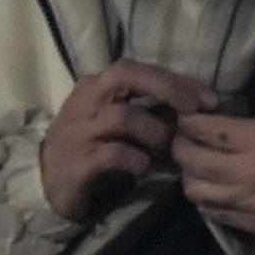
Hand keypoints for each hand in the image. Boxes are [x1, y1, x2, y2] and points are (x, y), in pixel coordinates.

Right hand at [35, 63, 208, 222]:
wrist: (47, 186)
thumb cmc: (91, 150)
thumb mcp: (121, 125)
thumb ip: (150, 111)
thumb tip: (194, 104)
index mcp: (95, 87)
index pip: (138, 69)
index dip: (176, 80)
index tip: (207, 99)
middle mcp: (84, 102)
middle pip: (125, 74)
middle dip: (166, 88)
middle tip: (194, 110)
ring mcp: (77, 132)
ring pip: (122, 116)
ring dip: (154, 131)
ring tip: (166, 148)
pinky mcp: (76, 164)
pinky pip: (112, 154)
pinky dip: (136, 160)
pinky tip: (144, 169)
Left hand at [170, 109, 254, 244]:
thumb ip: (248, 127)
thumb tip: (215, 127)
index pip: (205, 130)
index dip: (187, 123)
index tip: (185, 121)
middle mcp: (248, 172)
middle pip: (191, 160)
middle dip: (180, 148)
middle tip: (182, 143)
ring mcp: (247, 202)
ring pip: (196, 190)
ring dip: (191, 178)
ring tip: (197, 170)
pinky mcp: (251, 225)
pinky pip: (213, 212)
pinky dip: (206, 200)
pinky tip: (213, 192)